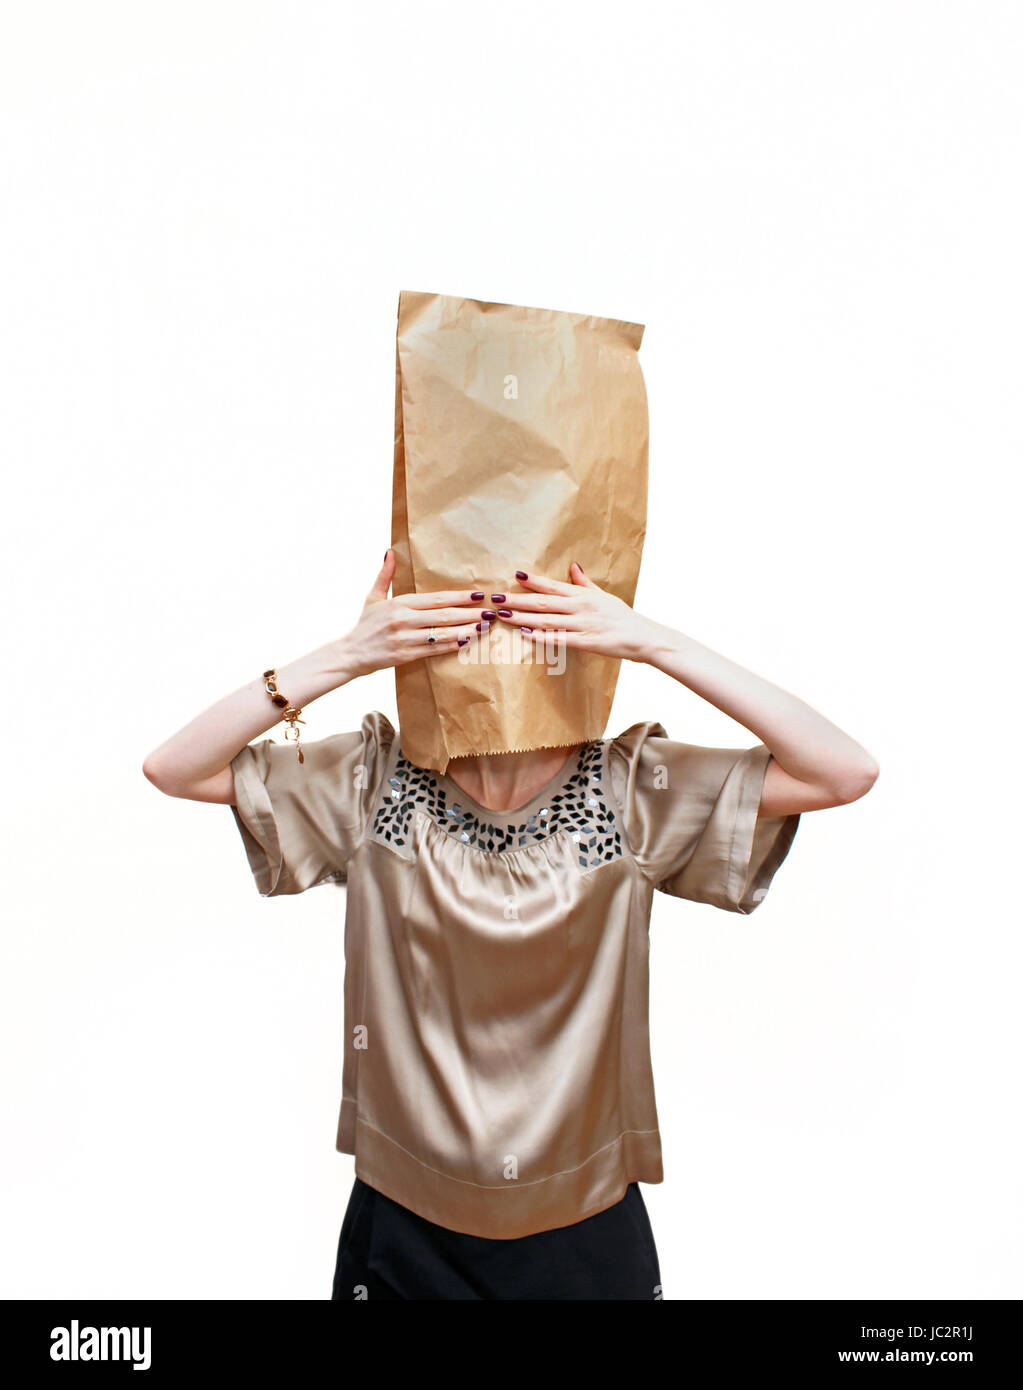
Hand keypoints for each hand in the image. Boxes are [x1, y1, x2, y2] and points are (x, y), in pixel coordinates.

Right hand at [337, 551, 486, 677]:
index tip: (478, 595)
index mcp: (399, 603)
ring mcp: (405, 639)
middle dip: (470, 614)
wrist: (350, 653)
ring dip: (466, 631)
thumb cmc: (365, 625)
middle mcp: (403, 620)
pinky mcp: (406, 655)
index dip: (459, 597)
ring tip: (484, 627)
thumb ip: (385, 575)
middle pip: (444, 616)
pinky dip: (452, 646)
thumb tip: (389, 551)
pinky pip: (434, 650)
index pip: (436, 599)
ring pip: (442, 634)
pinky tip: (467, 642)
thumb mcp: (373, 597)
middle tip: (490, 612)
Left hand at [495, 563, 667, 661]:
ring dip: (522, 617)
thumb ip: (584, 583)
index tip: (514, 575)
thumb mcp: (604, 596)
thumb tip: (573, 566)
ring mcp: (582, 625)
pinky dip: (541, 636)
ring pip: (546, 620)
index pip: (553, 585)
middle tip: (495, 597)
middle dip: (517, 599)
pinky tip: (525, 634)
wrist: (644, 637)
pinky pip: (559, 639)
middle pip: (543, 602)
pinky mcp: (585, 642)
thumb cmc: (623, 616)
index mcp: (583, 595)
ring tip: (502, 614)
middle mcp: (580, 607)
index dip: (533, 581)